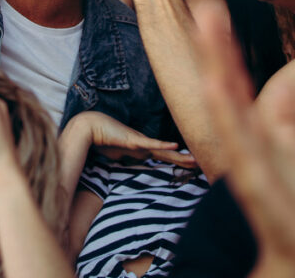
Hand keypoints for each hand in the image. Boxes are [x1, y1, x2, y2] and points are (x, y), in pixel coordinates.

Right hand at [72, 111, 195, 168]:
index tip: (193, 167)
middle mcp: (145, 145)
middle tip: (203, 165)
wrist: (91, 127)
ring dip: (180, 157)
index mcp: (143, 149)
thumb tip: (137, 161)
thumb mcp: (120, 154)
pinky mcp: (133, 140)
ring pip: (164, 150)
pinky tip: (174, 146)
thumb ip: (130, 158)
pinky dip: (163, 146)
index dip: (179, 163)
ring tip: (195, 160)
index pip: (165, 158)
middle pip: (169, 155)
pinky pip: (150, 144)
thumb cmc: (104, 139)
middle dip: (185, 161)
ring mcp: (140, 142)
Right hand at [199, 3, 294, 277]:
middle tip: (206, 7)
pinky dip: (231, 123)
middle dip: (216, 50)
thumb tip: (284, 85)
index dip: (226, 48)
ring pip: (229, 115)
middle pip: (226, 89)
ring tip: (210, 40)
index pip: (235, 83)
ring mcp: (249, 165)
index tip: (215, 10)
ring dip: (218, 78)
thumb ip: (286, 121)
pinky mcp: (259, 187)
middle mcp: (245, 145)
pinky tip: (221, 96)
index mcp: (254, 135)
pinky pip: (243, 149)